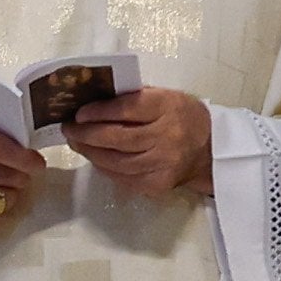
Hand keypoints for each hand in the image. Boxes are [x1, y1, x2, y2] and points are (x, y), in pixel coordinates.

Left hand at [62, 88, 213, 194]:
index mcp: (168, 108)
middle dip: (87, 134)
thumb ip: (133, 97)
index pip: (126, 109)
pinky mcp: (157, 184)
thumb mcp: (165, 96)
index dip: (99, 112)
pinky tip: (96, 158)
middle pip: (117, 138)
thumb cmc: (183, 116)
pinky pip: (122, 177)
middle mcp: (167, 136)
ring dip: (91, 152)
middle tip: (69, 129)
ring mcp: (163, 163)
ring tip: (77, 143)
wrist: (211, 150)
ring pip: (115, 161)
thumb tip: (94, 99)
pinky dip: (104, 168)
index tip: (78, 113)